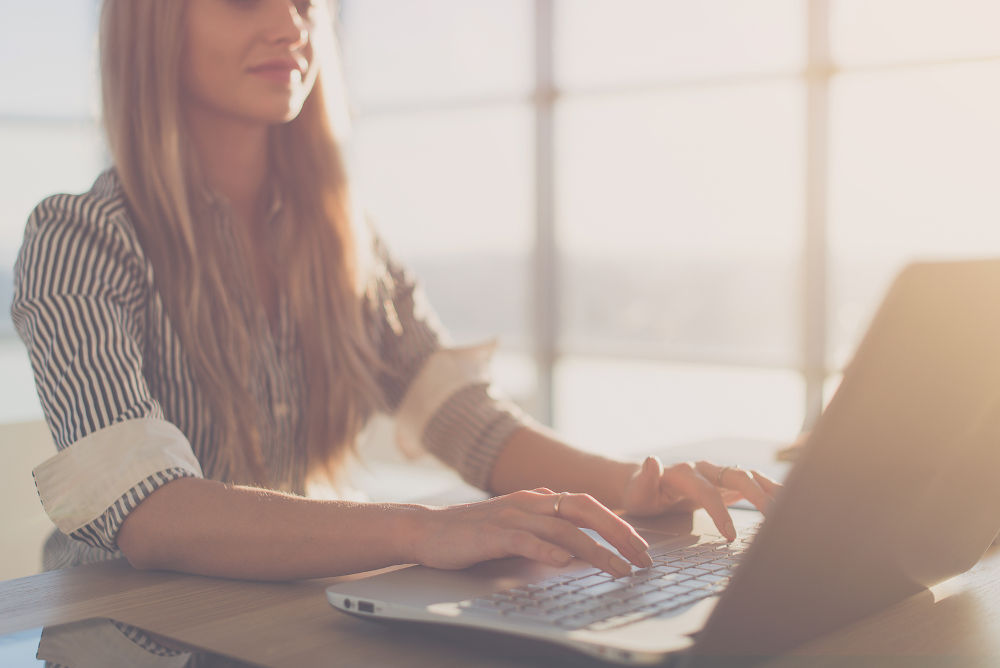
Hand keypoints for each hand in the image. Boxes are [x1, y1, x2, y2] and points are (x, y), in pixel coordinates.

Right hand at [411, 488, 652, 575]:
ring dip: (595, 549)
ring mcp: (512, 516)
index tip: (641, 547)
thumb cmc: (472, 532)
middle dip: (619, 532)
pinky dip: (547, 550)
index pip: (588, 506)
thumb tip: (574, 537)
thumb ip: (543, 526)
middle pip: (585, 509)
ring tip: (619, 568)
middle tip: (643, 557)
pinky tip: (564, 562)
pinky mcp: (493, 533)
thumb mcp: (516, 525)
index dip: (618, 524)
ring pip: (563, 528)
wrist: (427, 529)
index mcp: (539, 500)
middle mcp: (531, 502)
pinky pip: (525, 539)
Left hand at [620, 457, 781, 540]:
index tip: (730, 536)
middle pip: (736, 475)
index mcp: (682, 473)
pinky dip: (769, 490)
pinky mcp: (725, 481)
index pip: (706, 491)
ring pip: (749, 476)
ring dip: (769, 489)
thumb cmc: (641, 494)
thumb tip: (652, 459)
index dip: (720, 511)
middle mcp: (703, 468)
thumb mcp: (637, 491)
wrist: (645, 485)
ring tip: (791, 506)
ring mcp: (716, 473)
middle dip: (756, 494)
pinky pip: (751, 483)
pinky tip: (786, 502)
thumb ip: (645, 478)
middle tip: (773, 517)